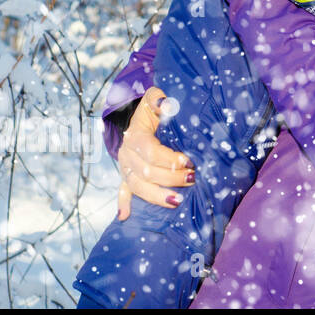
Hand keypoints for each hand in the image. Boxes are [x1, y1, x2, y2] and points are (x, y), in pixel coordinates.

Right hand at [117, 87, 193, 220]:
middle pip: (145, 172)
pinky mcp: (125, 175)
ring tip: (176, 201)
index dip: (169, 158)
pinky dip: (123, 204)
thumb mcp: (154, 98)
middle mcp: (127, 154)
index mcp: (134, 136)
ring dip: (155, 195)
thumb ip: (159, 99)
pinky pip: (122, 191)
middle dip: (170, 178)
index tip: (189, 161)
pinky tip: (125, 217)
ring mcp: (125, 167)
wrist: (135, 115)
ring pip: (136, 186)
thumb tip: (167, 104)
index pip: (150, 151)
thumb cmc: (151, 108)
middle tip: (192, 179)